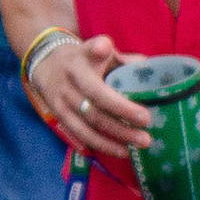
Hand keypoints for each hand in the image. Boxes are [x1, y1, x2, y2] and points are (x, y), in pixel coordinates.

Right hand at [25, 30, 151, 162]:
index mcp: (84, 55)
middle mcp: (71, 75)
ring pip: (91, 119)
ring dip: (118, 133)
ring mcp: (63, 96)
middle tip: (147, 120)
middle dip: (122, 109)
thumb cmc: (85, 61)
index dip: (98, 48)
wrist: (46, 65)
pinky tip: (123, 151)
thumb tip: (152, 75)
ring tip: (141, 142)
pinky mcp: (59, 114)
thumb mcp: (101, 51)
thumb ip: (125, 61)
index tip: (104, 48)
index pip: (90, 49)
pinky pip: (82, 134)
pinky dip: (103, 145)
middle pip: (96, 94)